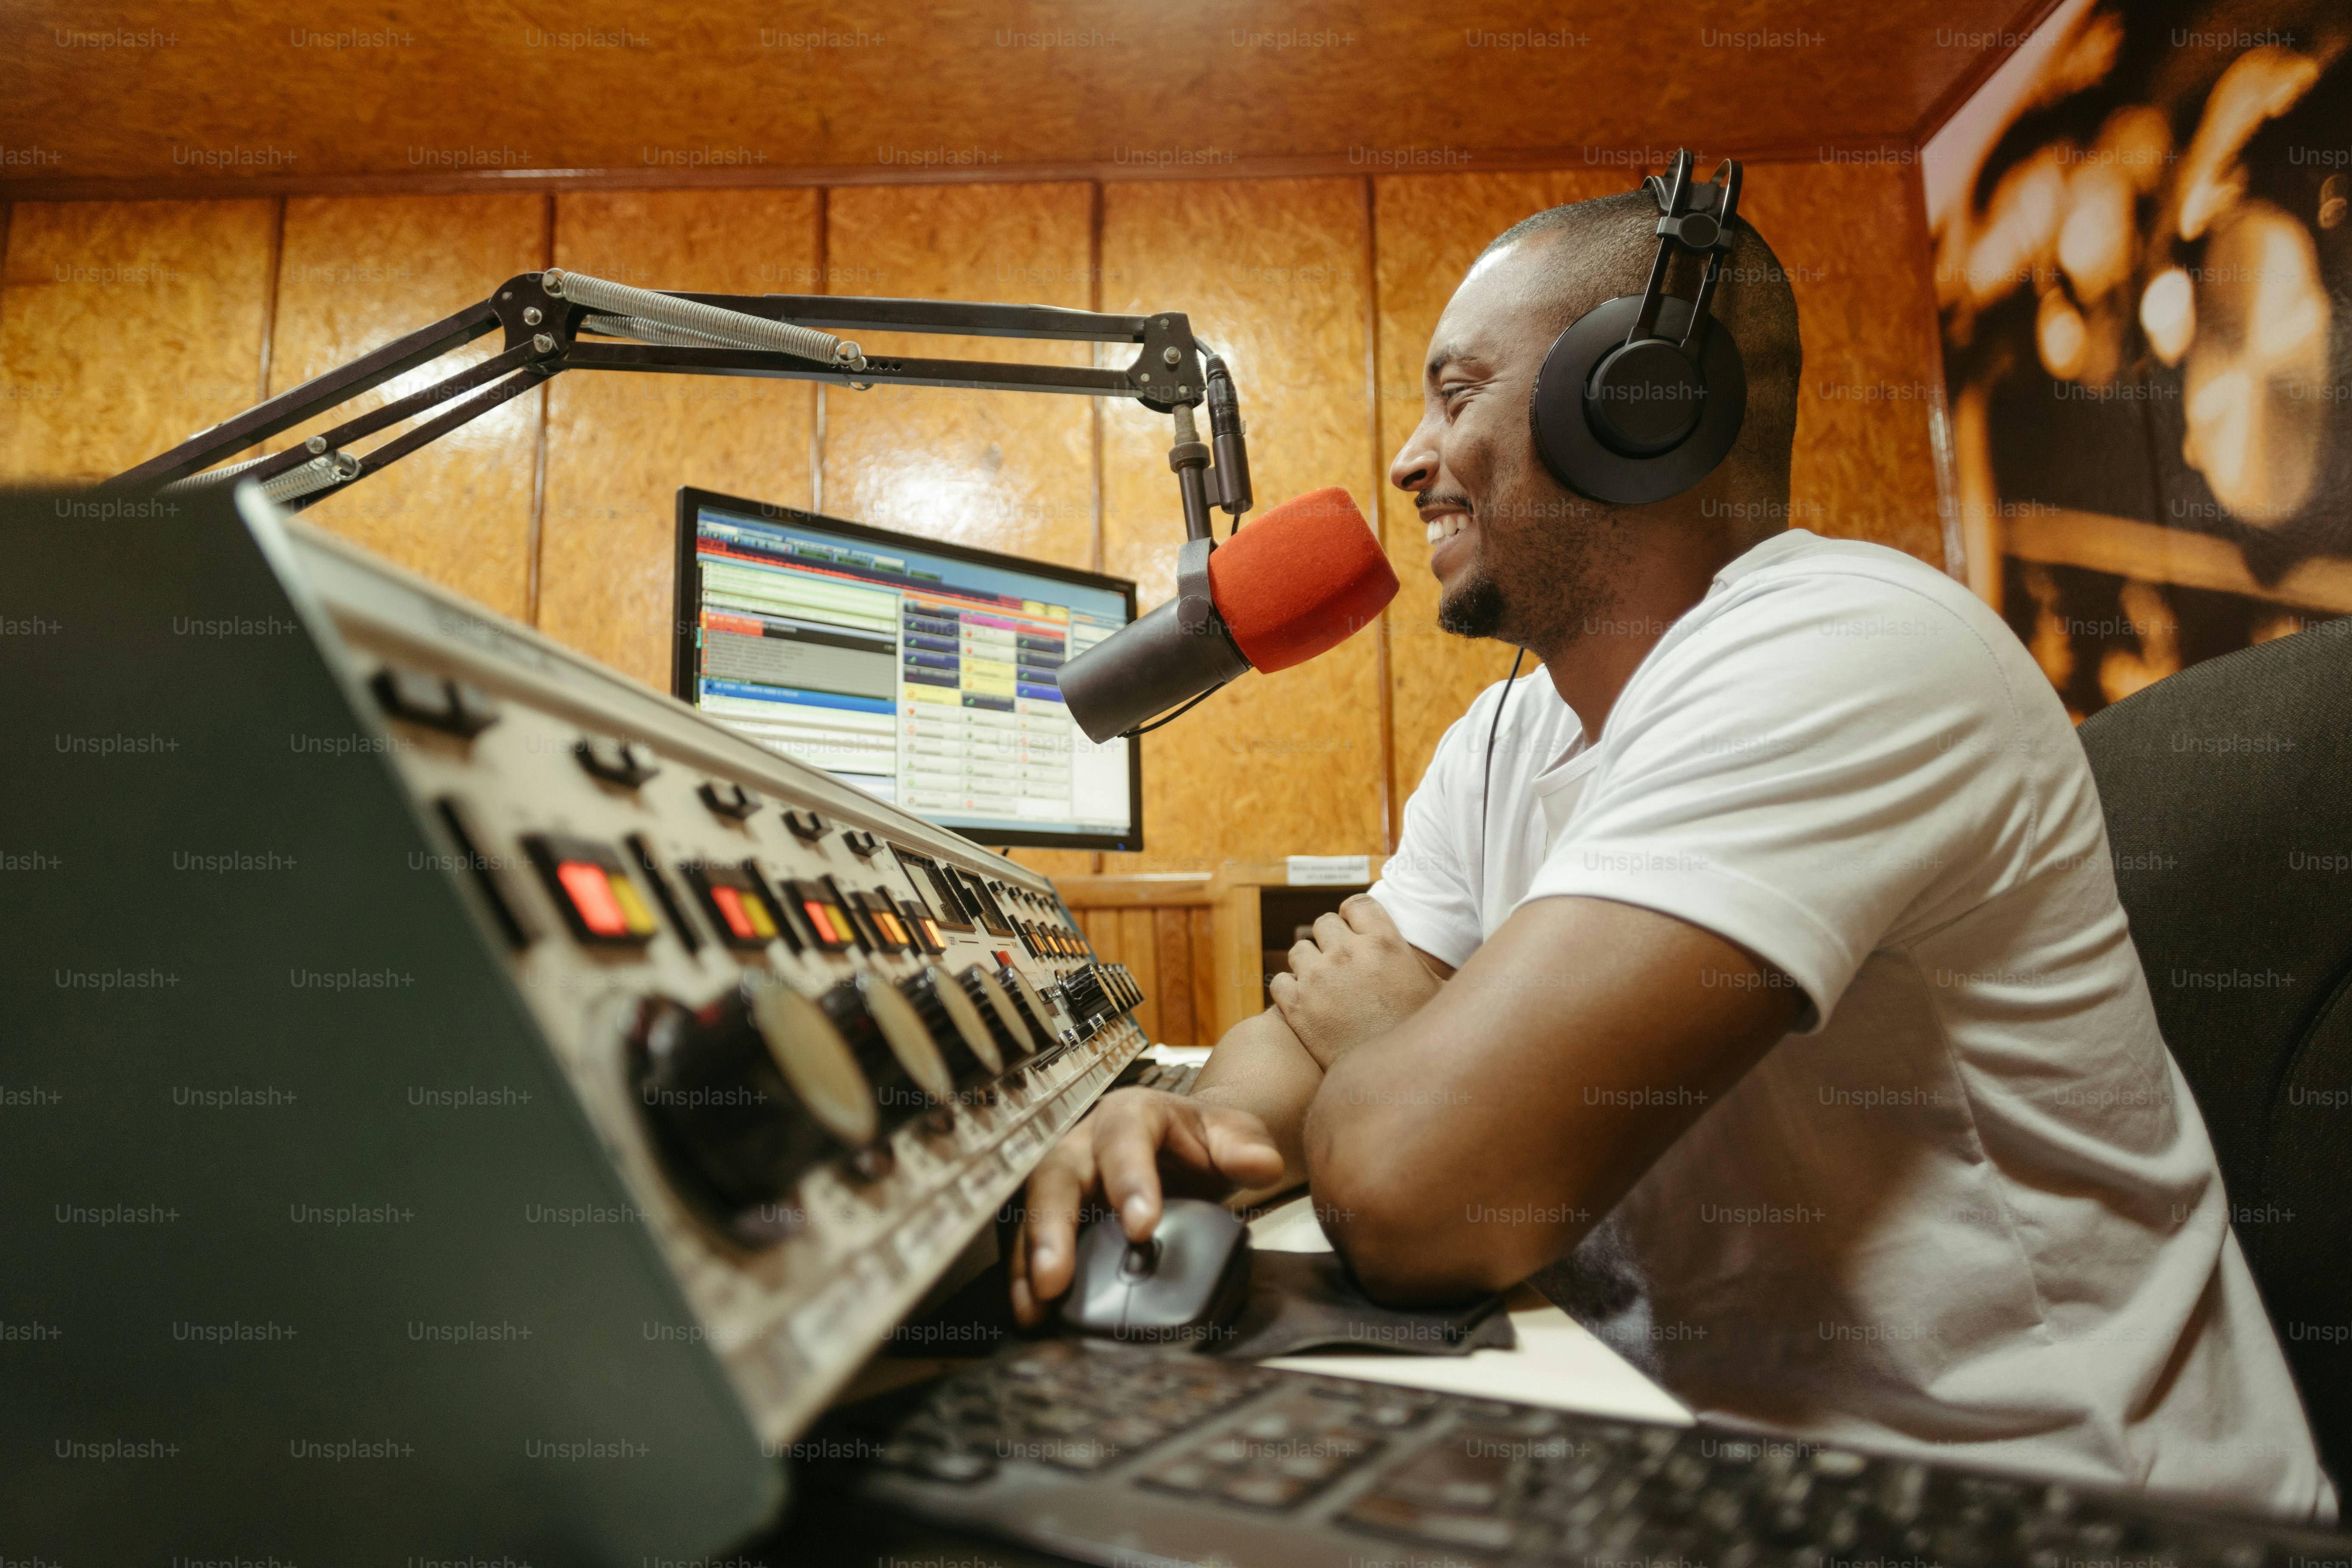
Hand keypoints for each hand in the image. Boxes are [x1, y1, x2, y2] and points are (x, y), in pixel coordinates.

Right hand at [1007, 1088, 1282, 1326]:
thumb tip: (1262, 1164)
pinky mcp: (1061, 1212)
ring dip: (1027, 1258)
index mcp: (1131, 1114)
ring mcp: (1067, 1177)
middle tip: (1054, 1278)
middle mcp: (1086, 1141)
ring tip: (1033, 1306)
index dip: (1128, 1181)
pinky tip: (1032, 1311)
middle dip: (1051, 1227)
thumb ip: (1246, 1147)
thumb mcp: (1234, 1132)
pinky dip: (1027, 1274)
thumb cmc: (1204, 1138)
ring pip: (1033, 1209)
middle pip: (1056, 1175)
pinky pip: (1032, 1238)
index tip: (1141, 1229)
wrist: (1189, 1143)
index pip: (1123, 1140)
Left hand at [1270, 894, 1443, 1067]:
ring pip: (1299, 951)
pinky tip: (1306, 1003)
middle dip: (1330, 940)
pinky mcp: (1296, 1006)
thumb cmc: (1420, 1035)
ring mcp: (1318, 978)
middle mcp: (1347, 953)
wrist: (1393, 1083)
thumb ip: (1433, 964)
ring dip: (1309, 964)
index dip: (1353, 915)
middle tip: (1340, 964)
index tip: (1354, 930)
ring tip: (1323, 985)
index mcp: (1385, 942)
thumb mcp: (1439, 991)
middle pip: (1323, 923)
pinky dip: (1289, 990)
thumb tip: (1452, 956)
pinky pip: (1279, 981)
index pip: (1358, 903)